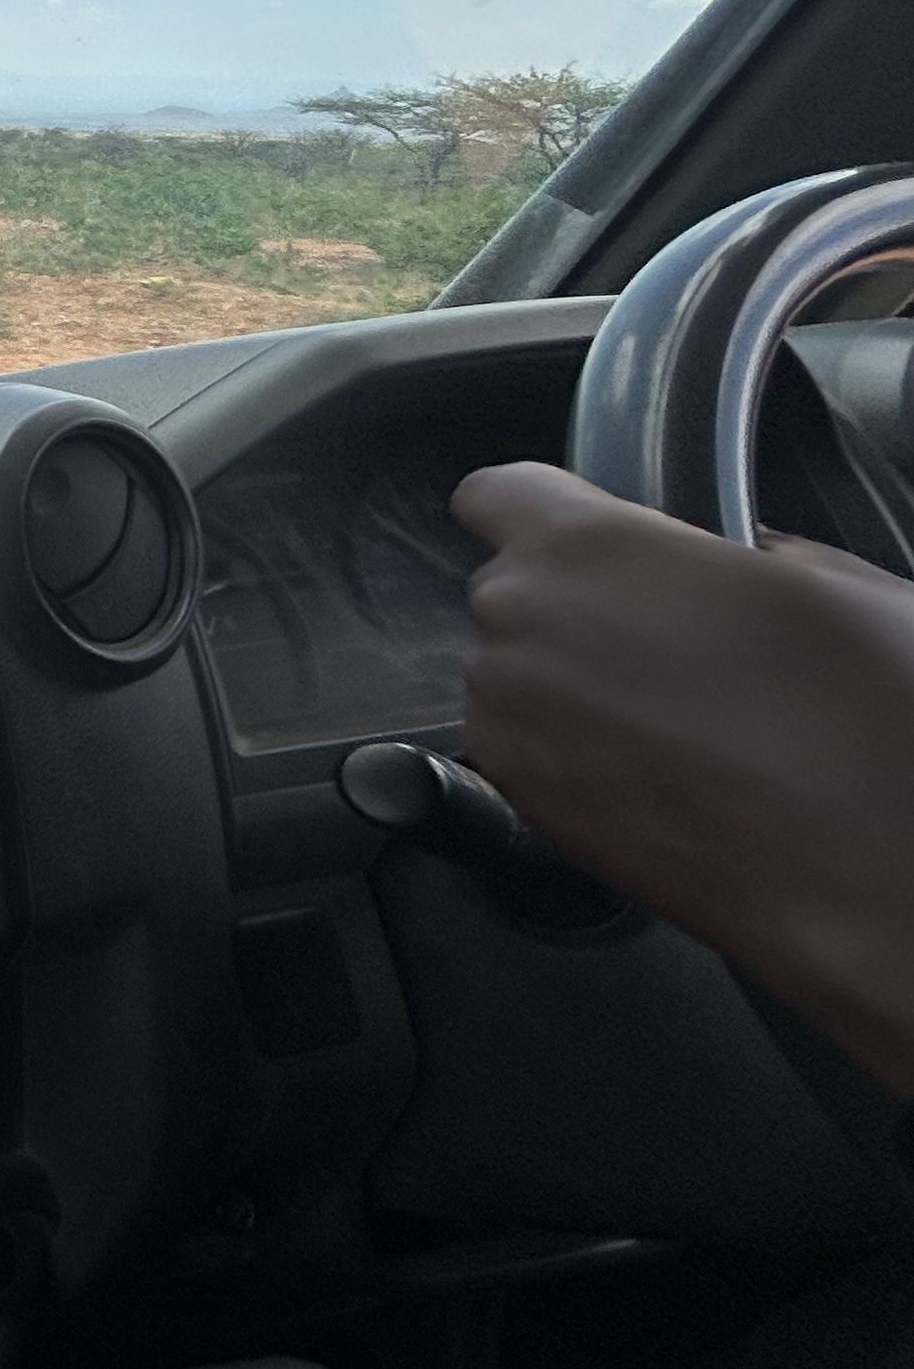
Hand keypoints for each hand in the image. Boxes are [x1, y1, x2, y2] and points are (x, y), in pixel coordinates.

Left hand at [453, 461, 913, 1094]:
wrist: (869, 876)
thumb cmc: (865, 724)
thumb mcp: (835, 584)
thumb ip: (744, 552)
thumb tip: (738, 560)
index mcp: (584, 545)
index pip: (498, 493)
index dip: (541, 515)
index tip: (577, 535)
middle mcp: (519, 623)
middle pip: (515, 590)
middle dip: (575, 609)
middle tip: (671, 648)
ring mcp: (508, 717)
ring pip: (516, 671)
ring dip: (571, 685)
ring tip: (681, 722)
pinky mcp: (517, 799)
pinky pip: (524, 745)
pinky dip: (570, 752)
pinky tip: (662, 771)